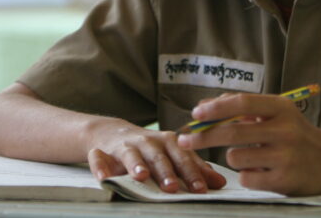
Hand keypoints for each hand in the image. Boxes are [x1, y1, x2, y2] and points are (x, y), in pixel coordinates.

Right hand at [86, 120, 226, 192]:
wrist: (112, 132)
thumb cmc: (150, 148)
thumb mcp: (173, 154)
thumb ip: (195, 167)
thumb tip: (221, 182)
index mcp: (168, 142)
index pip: (183, 158)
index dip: (193, 172)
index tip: (203, 188)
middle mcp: (149, 142)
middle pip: (159, 156)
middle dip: (166, 171)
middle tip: (173, 188)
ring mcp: (126, 145)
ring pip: (132, 155)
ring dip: (136, 165)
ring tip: (141, 177)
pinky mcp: (104, 151)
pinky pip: (99, 158)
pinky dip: (100, 166)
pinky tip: (103, 177)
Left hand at [177, 93, 320, 194]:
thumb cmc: (295, 133)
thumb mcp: (276, 112)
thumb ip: (242, 107)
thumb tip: (204, 107)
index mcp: (281, 108)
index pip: (242, 103)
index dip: (214, 108)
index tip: (194, 114)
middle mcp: (285, 130)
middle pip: (232, 132)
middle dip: (202, 137)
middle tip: (184, 140)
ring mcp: (286, 156)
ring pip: (235, 157)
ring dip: (234, 157)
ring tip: (252, 156)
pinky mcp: (285, 181)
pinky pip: (247, 178)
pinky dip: (247, 175)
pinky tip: (263, 171)